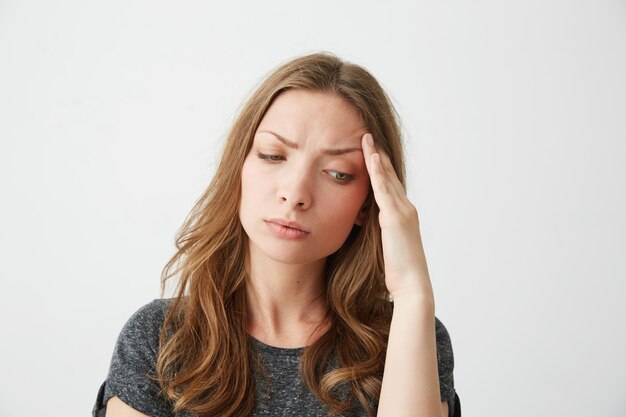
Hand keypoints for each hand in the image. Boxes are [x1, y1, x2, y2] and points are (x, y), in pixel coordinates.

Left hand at [361, 133, 433, 302]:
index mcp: (402, 214)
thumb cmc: (398, 271)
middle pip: (389, 175)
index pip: (389, 185)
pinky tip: (371, 158)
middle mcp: (405, 208)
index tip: (368, 150)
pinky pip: (384, 191)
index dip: (379, 167)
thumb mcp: (386, 245)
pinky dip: (378, 173)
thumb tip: (361, 222)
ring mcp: (402, 212)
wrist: (412, 285)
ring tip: (366, 138)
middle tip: (367, 135)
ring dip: (376, 157)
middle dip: (377, 154)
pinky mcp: (395, 219)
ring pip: (387, 178)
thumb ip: (378, 230)